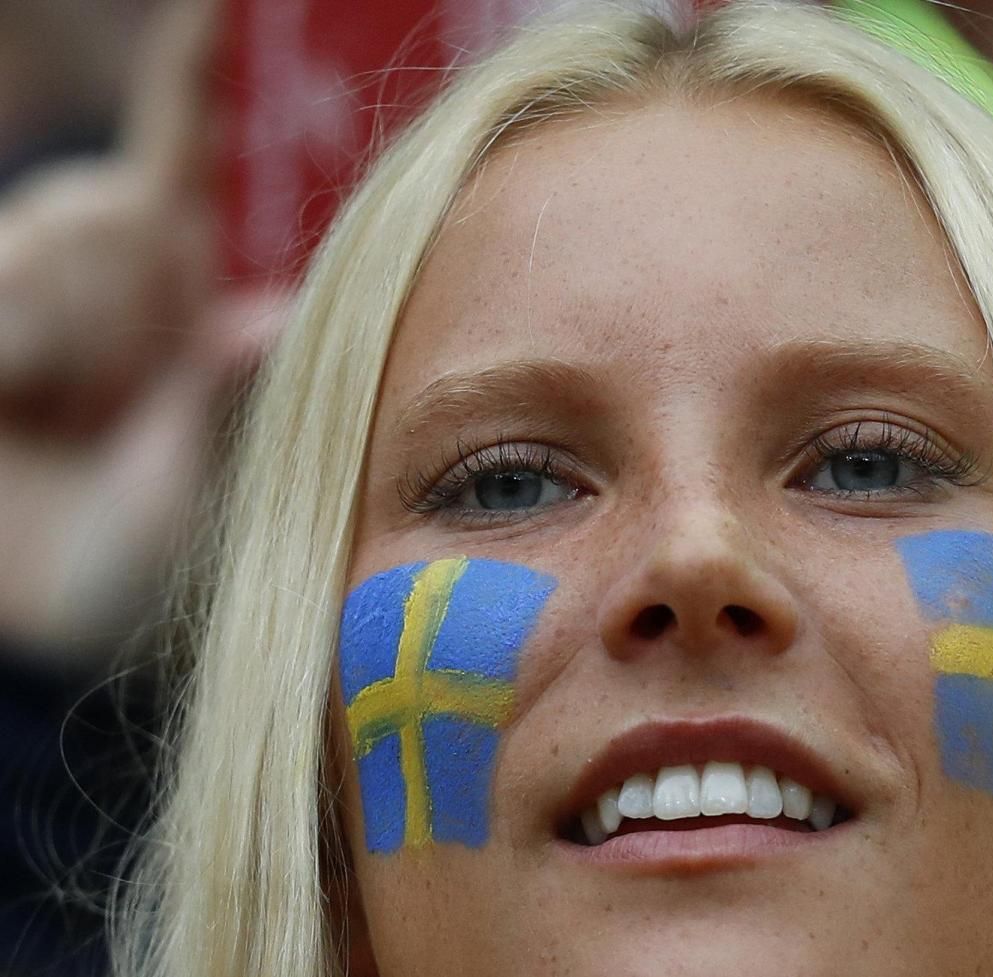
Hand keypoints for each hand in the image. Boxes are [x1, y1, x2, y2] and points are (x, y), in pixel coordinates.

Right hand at [0, 0, 286, 655]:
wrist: (30, 608)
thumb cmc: (130, 563)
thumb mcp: (190, 487)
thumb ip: (220, 400)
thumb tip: (265, 316)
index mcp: (191, 293)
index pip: (195, 156)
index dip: (198, 68)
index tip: (223, 0)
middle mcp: (119, 268)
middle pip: (123, 196)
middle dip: (126, 284)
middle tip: (110, 395)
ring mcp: (40, 280)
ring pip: (64, 227)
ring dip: (68, 323)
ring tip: (66, 410)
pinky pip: (11, 276)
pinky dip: (21, 338)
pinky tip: (21, 393)